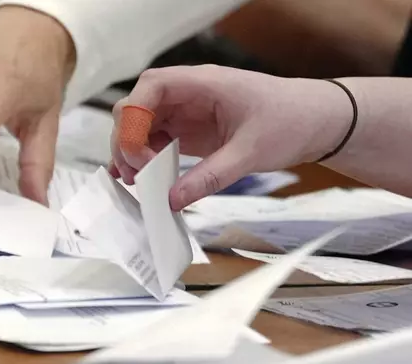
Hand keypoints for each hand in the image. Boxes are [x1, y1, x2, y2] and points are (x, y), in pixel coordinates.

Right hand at [110, 65, 352, 209]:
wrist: (315, 121)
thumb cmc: (290, 123)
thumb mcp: (250, 153)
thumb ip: (210, 177)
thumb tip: (173, 200)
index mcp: (203, 83)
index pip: (151, 87)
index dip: (135, 118)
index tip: (138, 153)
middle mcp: (188, 93)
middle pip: (137, 106)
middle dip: (128, 139)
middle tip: (136, 175)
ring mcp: (186, 111)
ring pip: (141, 125)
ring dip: (132, 151)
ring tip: (135, 181)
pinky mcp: (189, 129)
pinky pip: (156, 138)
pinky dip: (144, 157)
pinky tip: (137, 177)